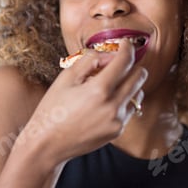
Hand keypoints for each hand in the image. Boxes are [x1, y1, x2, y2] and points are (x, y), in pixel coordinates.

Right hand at [15, 39, 146, 162]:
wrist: (48, 144)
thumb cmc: (52, 109)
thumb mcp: (66, 78)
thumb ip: (89, 60)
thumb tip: (108, 55)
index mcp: (99, 90)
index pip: (125, 61)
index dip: (127, 47)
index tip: (124, 43)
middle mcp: (113, 106)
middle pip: (139, 75)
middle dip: (131, 64)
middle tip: (117, 62)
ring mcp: (118, 120)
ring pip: (138, 92)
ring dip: (129, 82)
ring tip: (109, 83)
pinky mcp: (118, 130)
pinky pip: (130, 108)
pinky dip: (123, 99)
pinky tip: (106, 100)